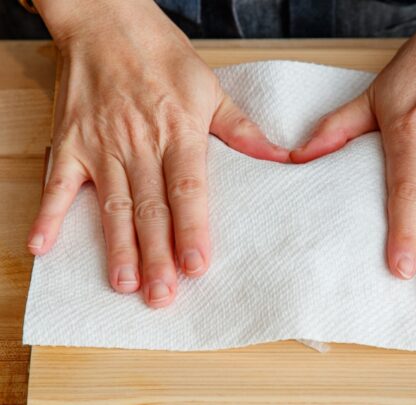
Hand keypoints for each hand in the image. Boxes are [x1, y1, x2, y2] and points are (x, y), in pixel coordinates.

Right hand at [29, 0, 288, 306]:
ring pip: (112, 205)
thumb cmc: (162, 54)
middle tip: (162, 296)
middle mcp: (139, 145)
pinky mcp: (70, 143)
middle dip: (156, 256)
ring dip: (117, 247)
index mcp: (179, 133)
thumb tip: (282, 157)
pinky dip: (49, 215)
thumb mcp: (211, 88)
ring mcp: (101, 146)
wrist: (106, 21)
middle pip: (151, 209)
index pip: (188, 191)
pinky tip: (43, 246)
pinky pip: (58, 184)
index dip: (192, 230)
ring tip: (124, 283)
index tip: (198, 265)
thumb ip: (242, 130)